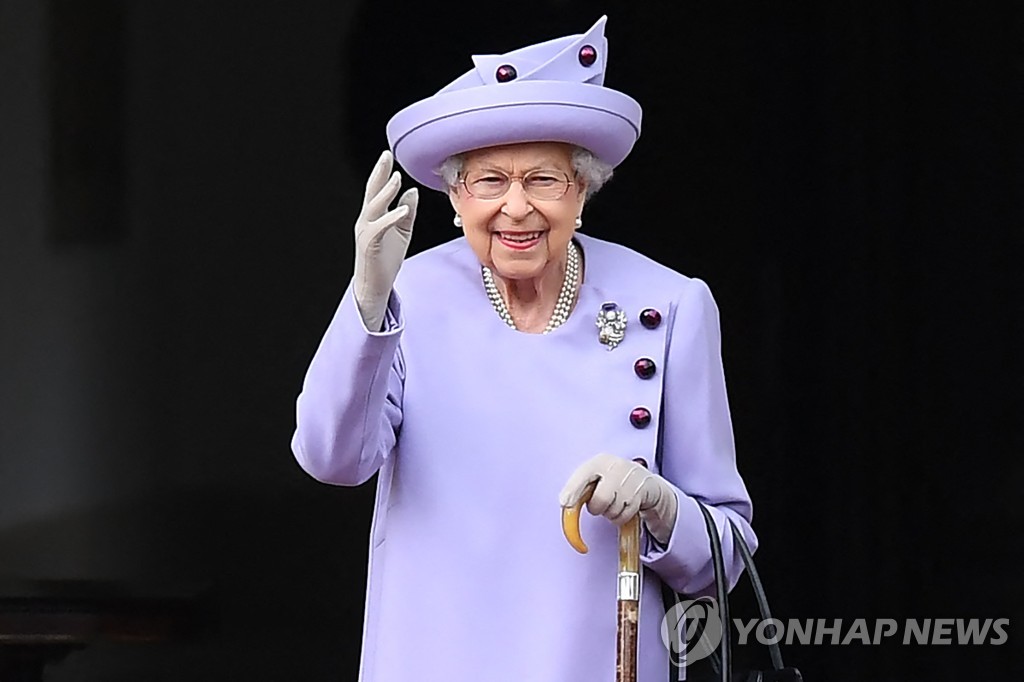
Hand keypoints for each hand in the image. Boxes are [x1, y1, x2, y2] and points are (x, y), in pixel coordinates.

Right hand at [352, 150, 417, 330]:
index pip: (377, 190)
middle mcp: (366, 220)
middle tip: (385, 156)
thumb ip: (407, 211)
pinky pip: (380, 228)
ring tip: (396, 179)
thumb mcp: (402, 231)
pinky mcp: (370, 245)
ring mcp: (366, 232)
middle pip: (372, 192)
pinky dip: (392, 218)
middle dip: (379, 173)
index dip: (382, 173)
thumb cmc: (386, 259)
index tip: (388, 156)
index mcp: (374, 216)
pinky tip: (403, 209)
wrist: (375, 285)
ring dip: (385, 192)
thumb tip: (412, 191)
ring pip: (374, 207)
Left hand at [559, 454, 678, 544]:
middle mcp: (616, 466)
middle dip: (596, 507)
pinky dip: (621, 517)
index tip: (564, 503)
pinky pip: (625, 515)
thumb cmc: (614, 481)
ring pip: (612, 510)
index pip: (584, 474)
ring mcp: (631, 479)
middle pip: (600, 499)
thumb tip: (565, 503)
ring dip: (610, 513)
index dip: (573, 490)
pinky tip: (624, 507)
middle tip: (599, 505)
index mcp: (600, 461)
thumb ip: (582, 488)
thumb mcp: (598, 478)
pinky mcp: (642, 491)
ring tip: (614, 503)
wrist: (646, 483)